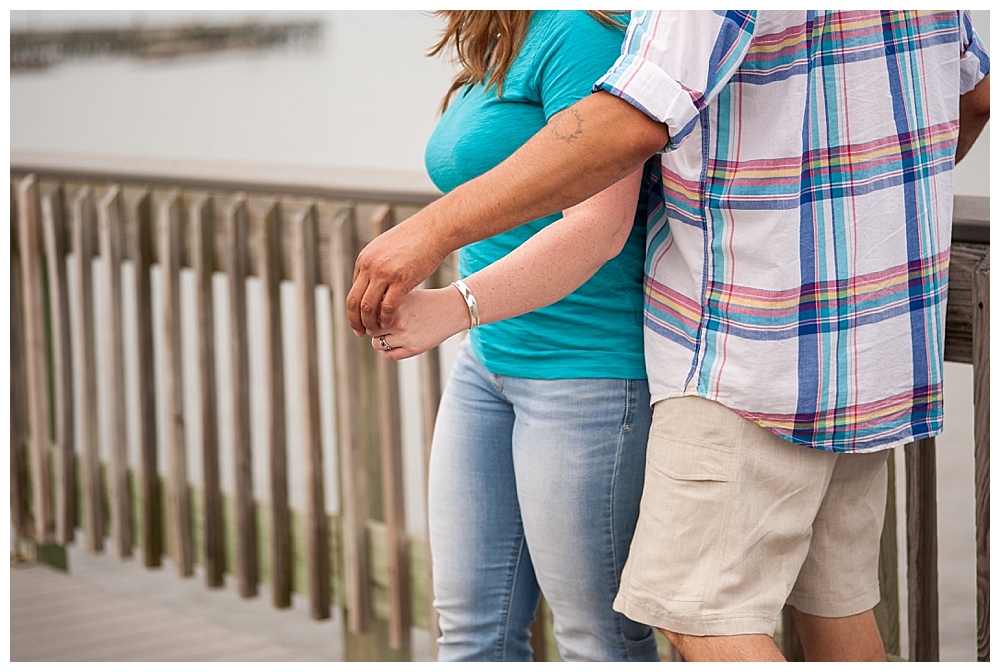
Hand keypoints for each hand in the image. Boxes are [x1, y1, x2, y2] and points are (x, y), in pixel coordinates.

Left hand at [347, 215, 446, 335]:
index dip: (355, 309)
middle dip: (355, 321)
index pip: (354, 290)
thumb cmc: (415, 239)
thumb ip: (377, 264)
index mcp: (364, 259)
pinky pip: (388, 306)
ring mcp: (384, 273)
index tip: (359, 320)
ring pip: (368, 307)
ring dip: (370, 323)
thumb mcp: (387, 248)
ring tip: (375, 332)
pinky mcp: (401, 280)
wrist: (434, 230)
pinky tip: (390, 323)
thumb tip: (371, 278)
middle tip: (360, 333)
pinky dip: (386, 319)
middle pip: (355, 301)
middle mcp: (369, 266)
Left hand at [369, 286, 469, 359]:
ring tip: (388, 334)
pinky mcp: (413, 349)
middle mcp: (397, 321)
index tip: (373, 315)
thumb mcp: (403, 295)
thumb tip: (361, 316)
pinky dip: (386, 350)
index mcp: (393, 305)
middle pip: (370, 329)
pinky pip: (389, 354)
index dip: (369, 316)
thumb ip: (384, 303)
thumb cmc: (424, 300)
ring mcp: (405, 337)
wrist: (450, 309)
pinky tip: (393, 343)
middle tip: (381, 325)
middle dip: (373, 328)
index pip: (367, 314)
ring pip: (377, 343)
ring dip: (379, 339)